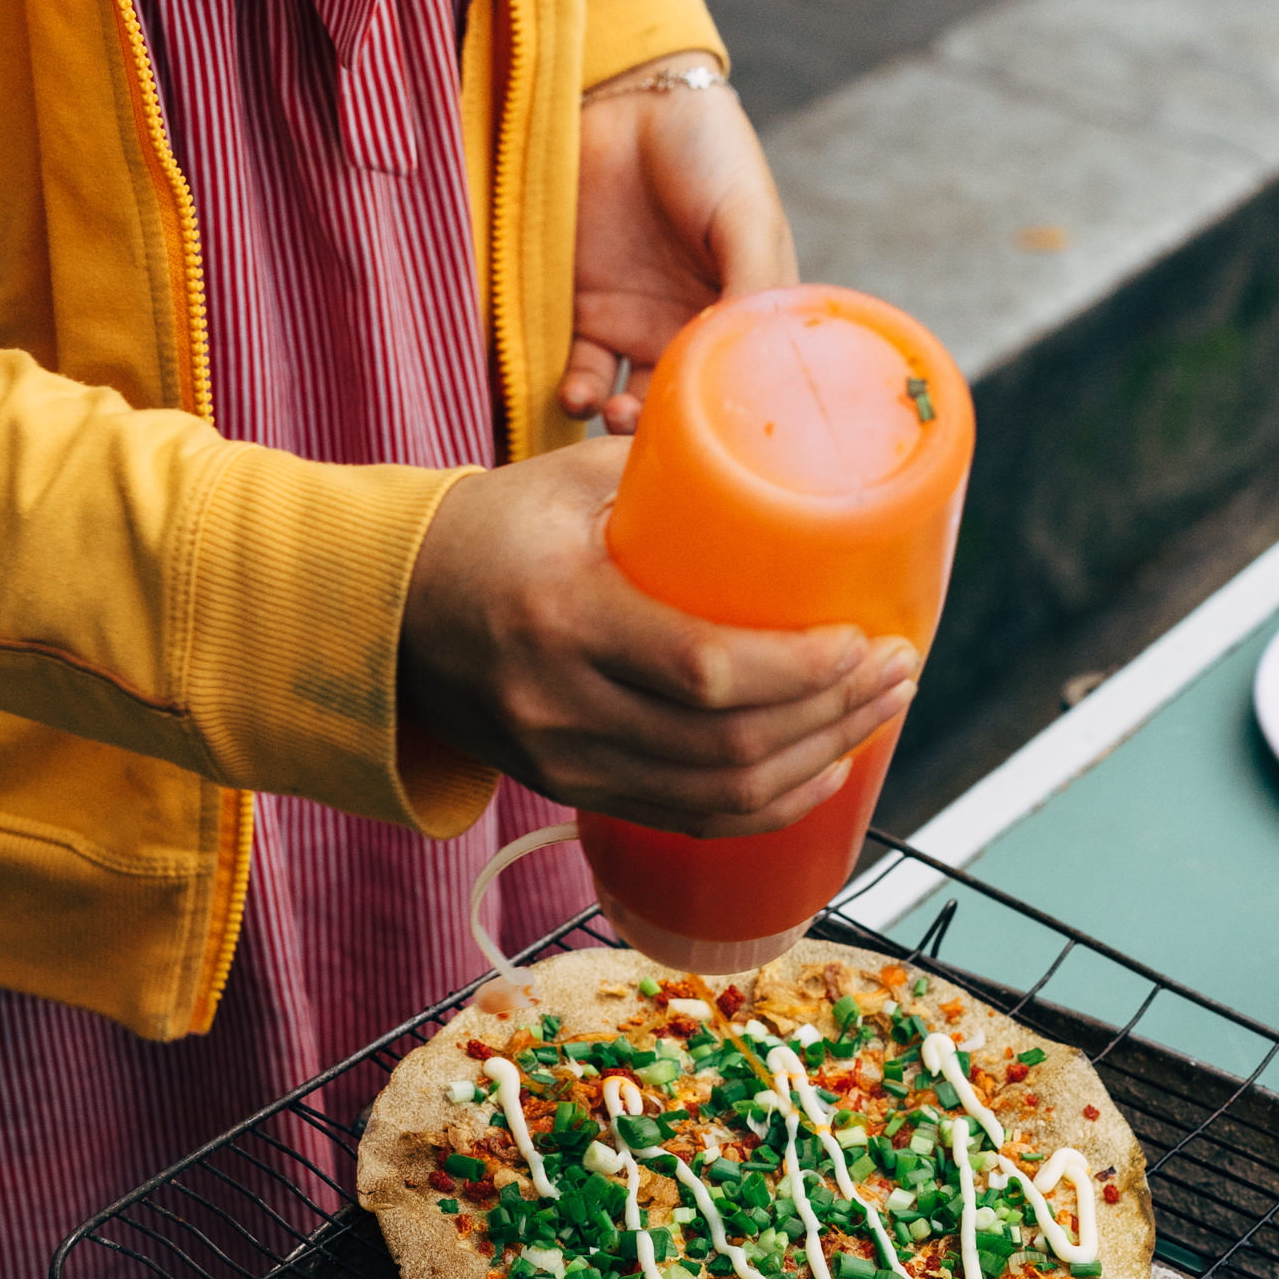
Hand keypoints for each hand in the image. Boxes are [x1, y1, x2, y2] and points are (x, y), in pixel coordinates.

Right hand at [401, 440, 917, 835]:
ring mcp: (564, 760)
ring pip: (719, 795)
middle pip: (729, 745)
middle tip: (898, 669)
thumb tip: (791, 459)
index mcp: (563, 614)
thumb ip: (672, 474)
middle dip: (835, 713)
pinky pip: (687, 820)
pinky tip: (822, 770)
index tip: (869, 638)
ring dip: (818, 760)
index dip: (804, 669)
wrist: (381, 613)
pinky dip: (768, 805)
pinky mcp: (571, 791)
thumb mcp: (568, 480)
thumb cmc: (488, 528)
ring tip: (877, 712)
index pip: (707, 670)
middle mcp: (560, 704)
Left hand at [558, 58, 796, 431]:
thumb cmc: (709, 154)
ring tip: (608, 413)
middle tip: (645, 432)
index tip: (710, 442)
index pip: (738, 386)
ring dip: (614, 421)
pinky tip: (575, 393)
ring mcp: (631, 324)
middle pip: (678, 407)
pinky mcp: (580, 310)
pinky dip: (574, 392)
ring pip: (624, 400)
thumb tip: (755, 364)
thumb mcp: (748, 217)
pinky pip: (576, 369)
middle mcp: (688, 330)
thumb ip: (755, 285)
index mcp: (740, 315)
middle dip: (662, 433)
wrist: (631, 101)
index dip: (724, 420)